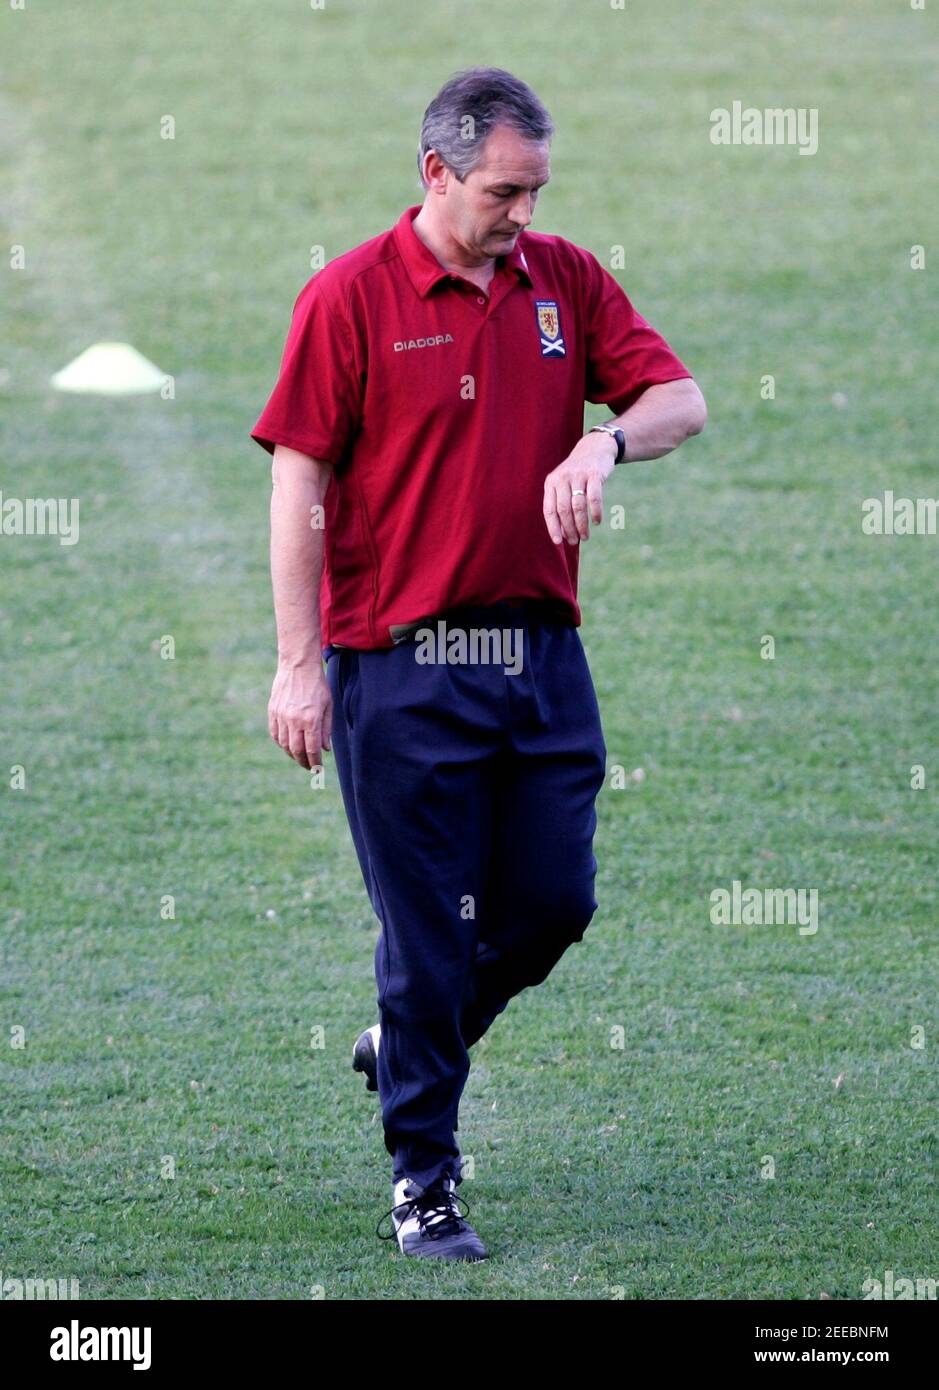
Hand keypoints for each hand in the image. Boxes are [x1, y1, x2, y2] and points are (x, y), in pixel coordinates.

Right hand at [268, 662, 331, 769]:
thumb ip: (326, 728)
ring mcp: (281, 716)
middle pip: (296, 751)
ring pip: (284, 744)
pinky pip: (275, 734)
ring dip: (292, 754)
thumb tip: (325, 749)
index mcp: (311, 720)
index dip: (315, 762)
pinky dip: (281, 743)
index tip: (318, 769)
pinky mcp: (273, 711)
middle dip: (303, 762)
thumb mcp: (328, 706)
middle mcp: (295, 720)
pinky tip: (287, 744)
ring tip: (299, 756)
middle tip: (308, 767)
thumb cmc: (317, 685)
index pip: (312, 749)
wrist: (298, 665)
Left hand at [543, 430, 617, 544]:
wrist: (595, 448)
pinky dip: (595, 512)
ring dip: (582, 525)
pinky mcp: (594, 474)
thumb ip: (561, 504)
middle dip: (569, 529)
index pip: (549, 509)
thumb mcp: (564, 484)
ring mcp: (578, 475)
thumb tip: (563, 533)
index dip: (553, 527)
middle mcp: (562, 478)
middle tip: (575, 541)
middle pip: (564, 510)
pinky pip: (594, 498)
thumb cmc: (577, 473)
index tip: (558, 542)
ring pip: (578, 506)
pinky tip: (596, 521)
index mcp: (551, 482)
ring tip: (585, 536)